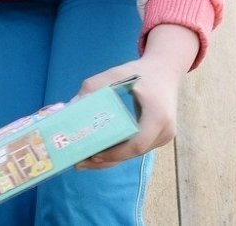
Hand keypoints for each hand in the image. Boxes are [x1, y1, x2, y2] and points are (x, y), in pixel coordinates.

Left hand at [75, 24, 199, 169]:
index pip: (137, 143)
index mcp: (157, 116)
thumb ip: (93, 87)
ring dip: (111, 159)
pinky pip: (137, 148)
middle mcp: (165, 130)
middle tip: (79, 163)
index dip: (115, 153)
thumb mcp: (115, 75)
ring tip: (84, 161)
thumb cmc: (139, 72)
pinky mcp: (159, 138)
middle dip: (107, 160)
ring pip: (135, 154)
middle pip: (134, 153)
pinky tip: (98, 153)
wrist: (165, 71)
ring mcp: (164, 136)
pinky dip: (119, 152)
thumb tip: (70, 106)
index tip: (94, 154)